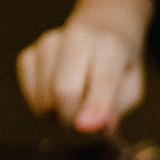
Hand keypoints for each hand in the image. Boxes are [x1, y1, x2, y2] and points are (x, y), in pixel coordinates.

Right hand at [17, 0, 151, 133]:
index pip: (103, 80)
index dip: (95, 105)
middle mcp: (76, 38)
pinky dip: (45, 107)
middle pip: (65, 91)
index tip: (87, 126)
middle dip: (74, 120)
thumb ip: (116, 107)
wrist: (100, 32)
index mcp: (111, 46)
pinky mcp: (28, 55)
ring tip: (78, 107)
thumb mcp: (131, 88)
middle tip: (86, 127)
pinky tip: (59, 96)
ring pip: (45, 99)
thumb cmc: (119, 68)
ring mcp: (47, 44)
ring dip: (61, 116)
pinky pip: (31, 96)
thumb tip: (95, 126)